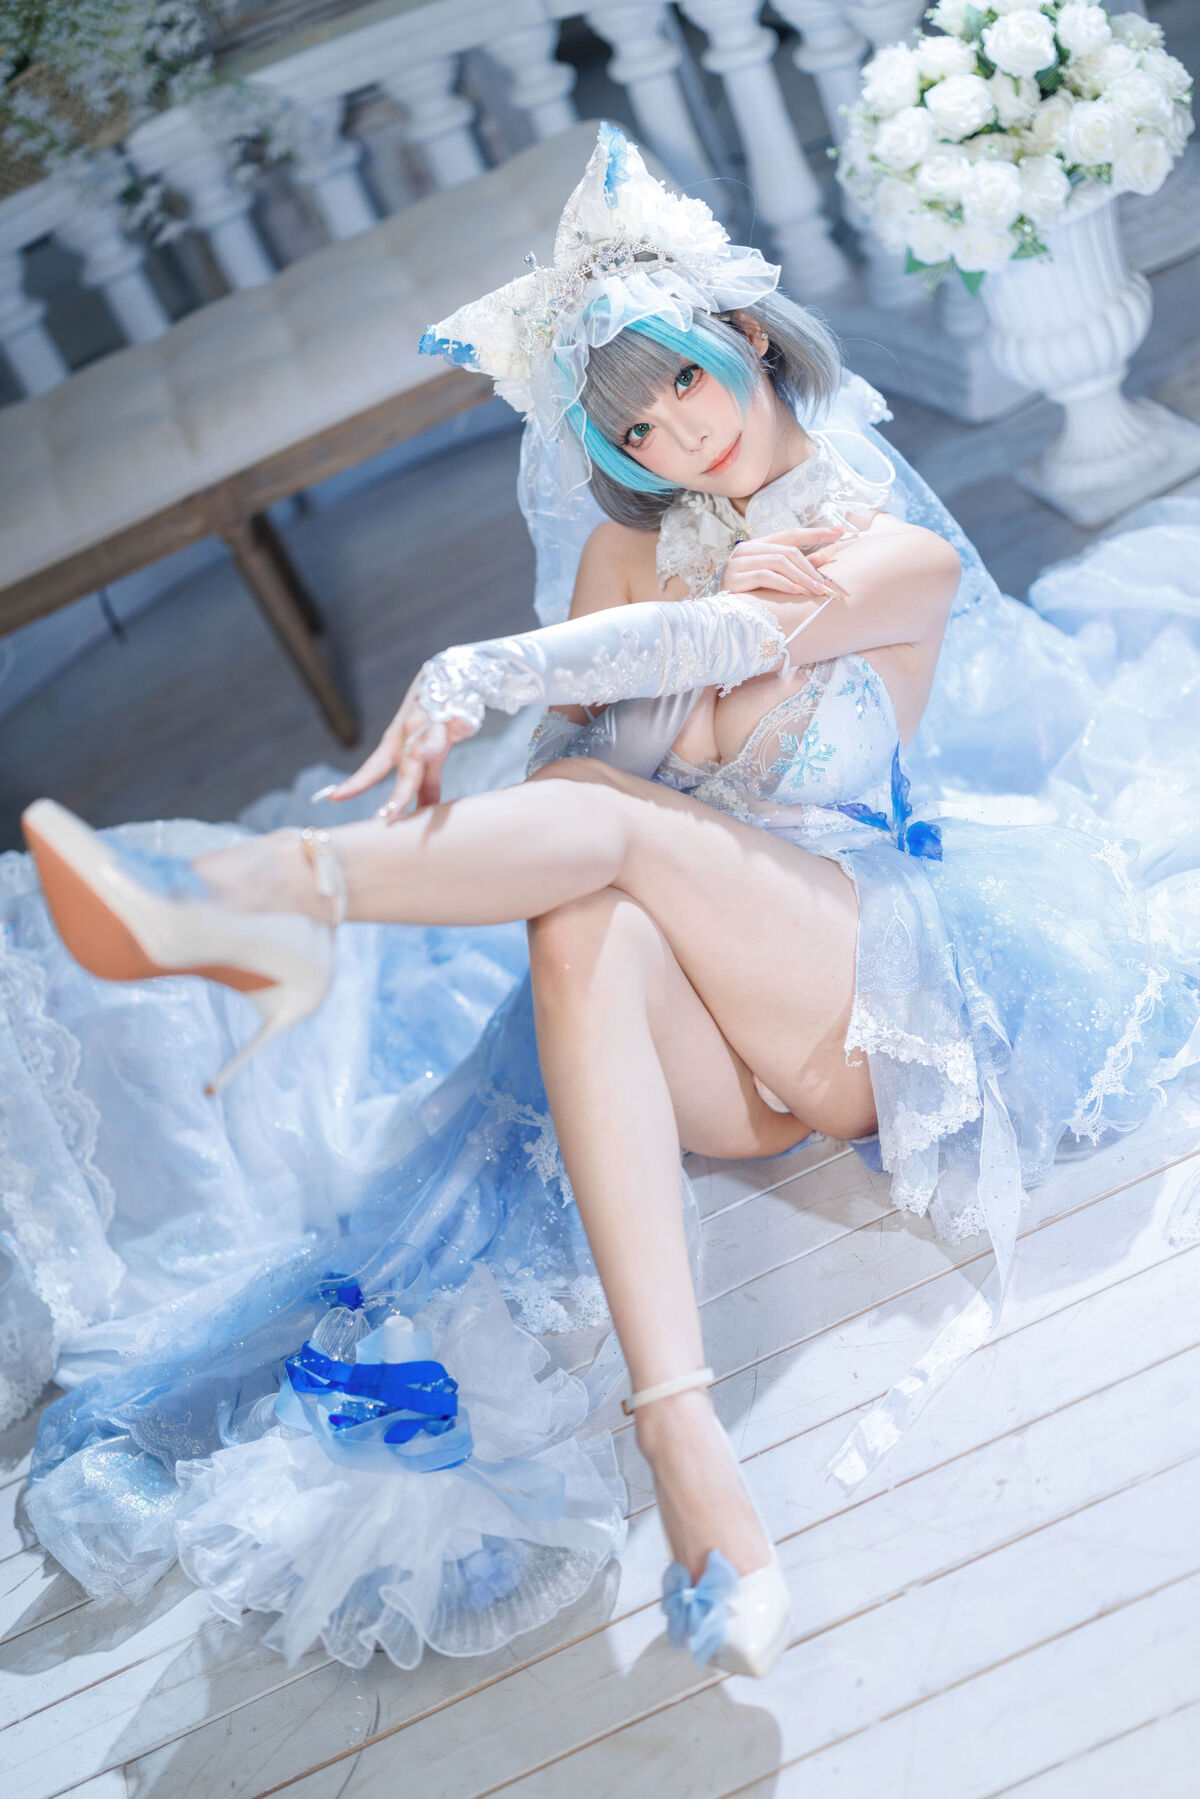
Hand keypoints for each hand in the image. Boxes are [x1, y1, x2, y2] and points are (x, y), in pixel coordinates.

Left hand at [309, 669, 476, 822]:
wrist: (448, 677)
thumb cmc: (431, 721)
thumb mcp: (426, 754)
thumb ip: (427, 784)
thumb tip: (425, 812)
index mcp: (395, 745)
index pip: (374, 769)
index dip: (356, 784)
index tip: (334, 797)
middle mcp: (409, 735)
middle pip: (407, 770)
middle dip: (400, 794)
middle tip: (387, 814)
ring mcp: (432, 724)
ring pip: (429, 742)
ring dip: (425, 751)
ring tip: (416, 757)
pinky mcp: (456, 714)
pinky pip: (459, 722)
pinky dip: (459, 725)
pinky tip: (460, 727)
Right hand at [721, 527, 846, 598]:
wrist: (715, 612)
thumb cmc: (748, 595)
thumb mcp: (775, 578)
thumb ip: (798, 567)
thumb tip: (827, 556)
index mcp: (760, 545)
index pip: (793, 534)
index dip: (818, 532)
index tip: (843, 532)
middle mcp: (749, 548)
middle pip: (788, 550)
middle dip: (811, 568)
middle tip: (827, 585)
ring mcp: (740, 561)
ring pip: (779, 562)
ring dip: (801, 577)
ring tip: (816, 591)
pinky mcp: (735, 577)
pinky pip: (765, 576)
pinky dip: (784, 584)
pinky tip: (796, 592)